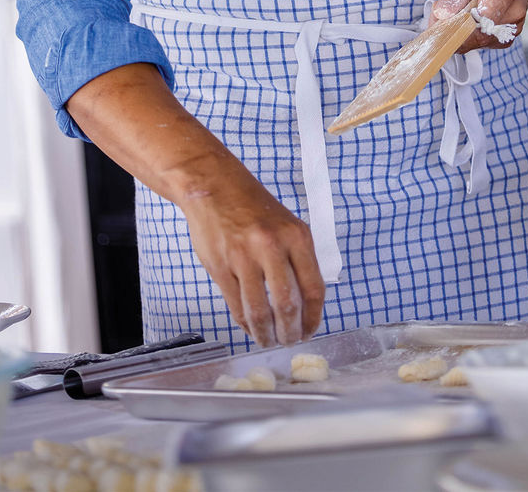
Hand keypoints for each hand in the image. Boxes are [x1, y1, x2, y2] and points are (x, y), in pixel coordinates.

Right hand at [176, 155, 325, 347]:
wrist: (213, 186)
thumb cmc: (254, 208)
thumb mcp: (288, 226)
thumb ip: (298, 260)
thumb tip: (305, 303)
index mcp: (297, 237)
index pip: (314, 288)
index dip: (314, 316)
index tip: (310, 330)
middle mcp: (272, 247)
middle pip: (288, 304)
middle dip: (291, 331)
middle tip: (290, 342)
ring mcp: (243, 257)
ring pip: (259, 310)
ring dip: (265, 333)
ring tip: (269, 341)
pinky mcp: (219, 266)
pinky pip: (236, 304)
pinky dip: (244, 322)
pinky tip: (249, 328)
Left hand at [431, 0, 527, 52]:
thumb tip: (443, 14)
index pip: (478, 24)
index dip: (454, 29)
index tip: (437, 23)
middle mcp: (514, 11)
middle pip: (478, 37)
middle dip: (453, 32)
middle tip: (440, 16)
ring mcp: (515, 25)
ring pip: (481, 43)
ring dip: (462, 34)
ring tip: (456, 11)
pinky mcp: (512, 32)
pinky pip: (487, 42)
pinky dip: (473, 35)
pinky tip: (469, 18)